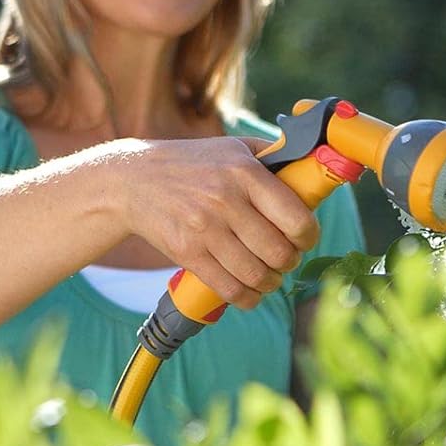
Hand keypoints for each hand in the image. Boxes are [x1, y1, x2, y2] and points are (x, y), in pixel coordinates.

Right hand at [118, 136, 319, 307]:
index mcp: (245, 173)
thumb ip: (273, 156)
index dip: (309, 236)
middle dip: (290, 261)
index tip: (305, 238)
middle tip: (286, 258)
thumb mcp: (233, 147)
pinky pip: (229, 288)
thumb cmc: (193, 163)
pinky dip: (248, 298)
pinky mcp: (187, 253)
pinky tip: (251, 292)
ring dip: (271, 282)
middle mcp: (226, 201)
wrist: (134, 180)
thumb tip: (311, 170)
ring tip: (270, 276)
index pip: (295, 217)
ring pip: (256, 274)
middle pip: (278, 252)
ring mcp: (205, 229)